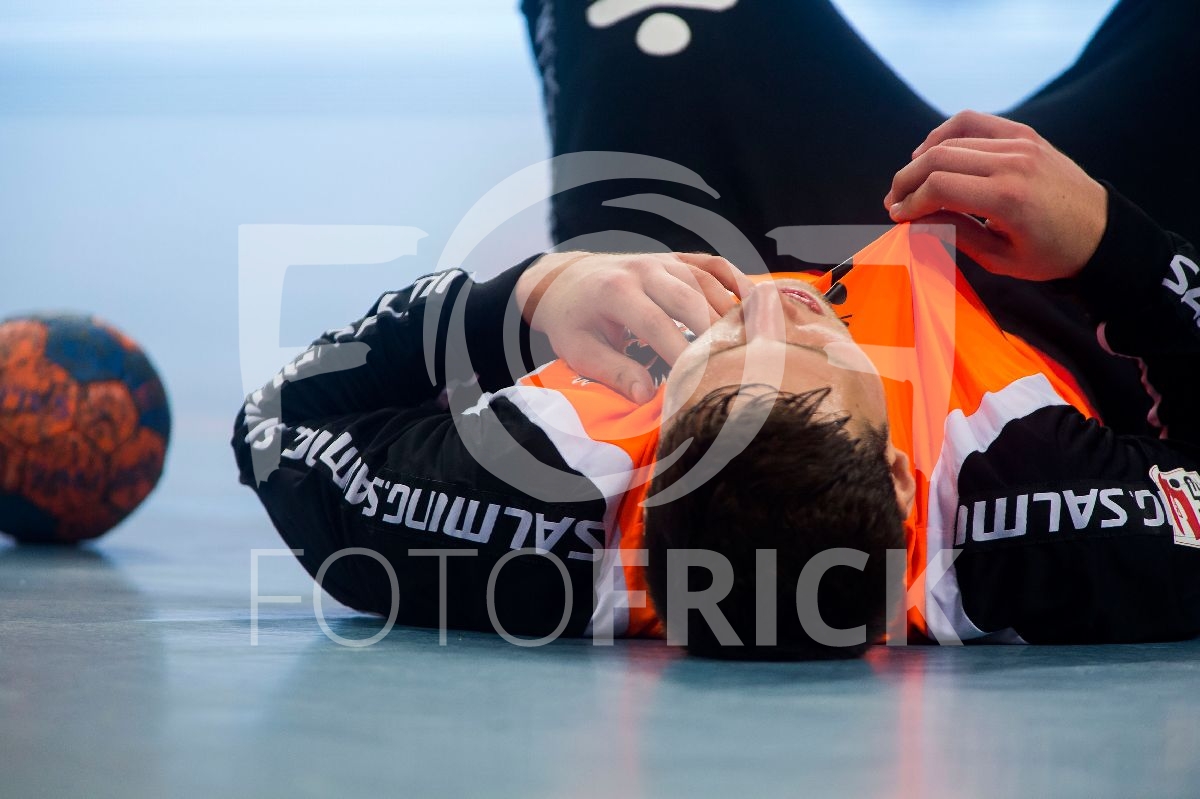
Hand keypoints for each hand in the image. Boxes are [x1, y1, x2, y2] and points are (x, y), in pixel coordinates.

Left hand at [515, 251, 749, 402]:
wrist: (564, 280)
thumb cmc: (573, 320)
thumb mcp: (580, 350)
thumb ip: (613, 371)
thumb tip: (646, 396)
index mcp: (616, 291)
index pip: (656, 324)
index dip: (680, 353)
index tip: (699, 382)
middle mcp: (643, 269)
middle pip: (690, 298)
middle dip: (714, 333)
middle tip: (735, 365)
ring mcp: (662, 260)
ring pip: (706, 282)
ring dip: (729, 311)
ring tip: (751, 342)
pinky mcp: (675, 259)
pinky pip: (711, 264)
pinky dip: (735, 281)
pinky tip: (753, 304)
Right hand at [884, 110, 1107, 280]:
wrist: (1099, 231)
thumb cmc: (1050, 254)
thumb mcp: (999, 258)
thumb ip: (954, 234)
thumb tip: (913, 220)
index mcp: (1007, 198)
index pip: (938, 187)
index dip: (909, 202)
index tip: (896, 217)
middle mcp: (1013, 163)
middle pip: (937, 158)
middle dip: (905, 181)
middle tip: (893, 202)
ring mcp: (1019, 143)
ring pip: (950, 140)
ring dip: (920, 161)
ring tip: (908, 183)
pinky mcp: (1023, 133)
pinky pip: (971, 122)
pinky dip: (944, 134)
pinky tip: (930, 153)